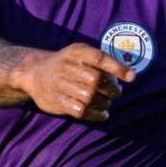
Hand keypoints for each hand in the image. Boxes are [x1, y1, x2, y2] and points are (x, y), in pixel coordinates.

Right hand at [13, 44, 134, 123]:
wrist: (34, 73)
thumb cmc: (66, 64)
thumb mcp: (78, 53)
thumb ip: (99, 60)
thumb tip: (129, 74)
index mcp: (76, 52)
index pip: (99, 58)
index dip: (117, 67)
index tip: (132, 77)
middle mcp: (67, 66)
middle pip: (96, 80)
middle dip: (111, 89)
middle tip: (116, 93)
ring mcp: (60, 84)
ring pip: (90, 97)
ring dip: (104, 102)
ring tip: (107, 103)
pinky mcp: (57, 101)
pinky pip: (81, 110)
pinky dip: (96, 114)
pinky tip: (103, 114)